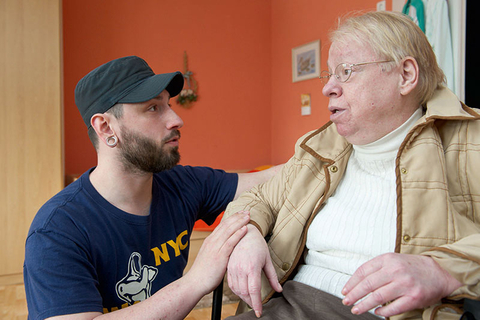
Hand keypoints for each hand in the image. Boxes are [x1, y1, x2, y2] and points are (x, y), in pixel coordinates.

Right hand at [185, 211, 249, 294]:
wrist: (195, 282)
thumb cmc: (203, 273)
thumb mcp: (209, 257)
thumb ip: (217, 250)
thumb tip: (225, 249)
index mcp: (210, 241)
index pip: (222, 225)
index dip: (232, 218)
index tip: (240, 213)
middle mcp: (212, 241)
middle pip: (226, 225)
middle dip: (237, 217)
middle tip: (247, 211)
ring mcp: (215, 248)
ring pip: (229, 230)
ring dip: (239, 222)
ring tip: (248, 217)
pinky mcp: (219, 256)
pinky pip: (230, 242)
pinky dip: (238, 234)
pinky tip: (245, 229)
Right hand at [227, 223, 281, 317]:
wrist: (246, 232)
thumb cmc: (258, 245)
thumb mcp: (267, 260)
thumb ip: (273, 277)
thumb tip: (279, 289)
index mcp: (252, 267)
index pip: (253, 291)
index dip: (256, 303)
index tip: (259, 312)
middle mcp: (241, 269)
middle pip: (244, 293)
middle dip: (251, 302)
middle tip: (256, 306)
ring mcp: (233, 268)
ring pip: (236, 290)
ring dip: (243, 297)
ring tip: (250, 300)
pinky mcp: (229, 267)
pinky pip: (231, 284)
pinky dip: (236, 291)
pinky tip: (242, 292)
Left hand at [342, 253, 462, 316]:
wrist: (439, 272)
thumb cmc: (412, 267)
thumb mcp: (393, 260)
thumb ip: (376, 269)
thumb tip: (356, 283)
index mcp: (387, 259)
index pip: (363, 271)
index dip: (351, 282)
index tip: (345, 291)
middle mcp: (395, 270)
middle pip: (368, 285)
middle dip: (354, 295)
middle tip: (346, 302)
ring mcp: (405, 284)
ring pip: (377, 297)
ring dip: (364, 305)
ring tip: (356, 309)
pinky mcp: (414, 297)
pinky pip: (393, 307)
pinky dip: (382, 311)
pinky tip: (376, 312)